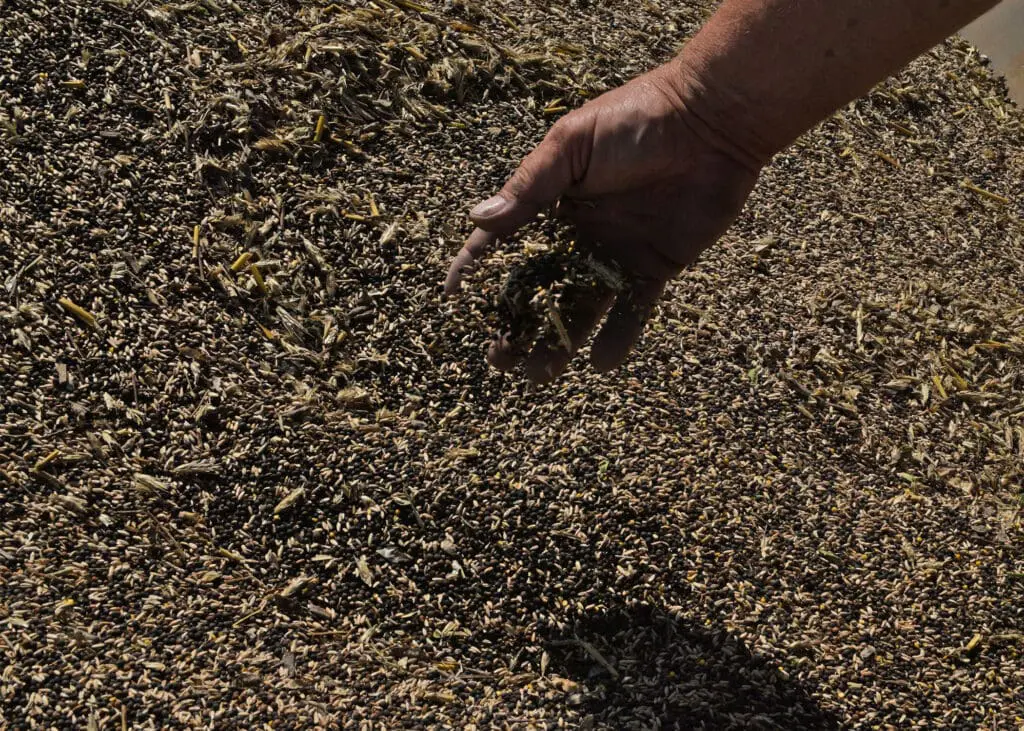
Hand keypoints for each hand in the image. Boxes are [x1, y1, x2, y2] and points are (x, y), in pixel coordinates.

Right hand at [445, 62, 760, 382]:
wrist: (711, 120)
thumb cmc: (635, 119)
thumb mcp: (572, 145)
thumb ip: (530, 186)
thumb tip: (477, 219)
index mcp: (551, 203)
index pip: (505, 241)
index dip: (476, 266)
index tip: (452, 295)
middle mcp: (579, 235)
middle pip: (540, 289)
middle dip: (517, 325)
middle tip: (499, 359)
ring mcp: (616, 254)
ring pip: (581, 309)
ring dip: (560, 342)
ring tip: (538, 374)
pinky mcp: (655, 267)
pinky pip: (633, 310)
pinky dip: (619, 337)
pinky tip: (601, 362)